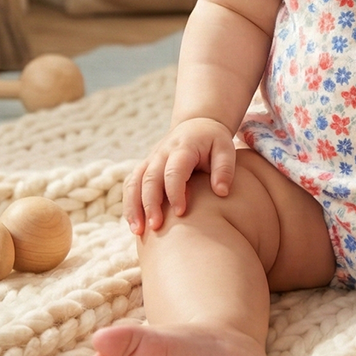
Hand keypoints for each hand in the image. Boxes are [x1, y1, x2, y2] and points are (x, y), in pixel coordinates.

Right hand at [123, 117, 236, 234]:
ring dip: (134, 206)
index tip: (180, 213)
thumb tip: (221, 192)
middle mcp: (162, 152)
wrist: (197, 124)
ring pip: (135, 182)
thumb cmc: (213, 141)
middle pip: (150, 178)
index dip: (175, 192)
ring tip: (138, 231)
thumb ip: (224, 168)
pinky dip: (130, 203)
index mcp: (183, 147)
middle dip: (150, 203)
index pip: (174, 170)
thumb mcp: (225, 148)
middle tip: (156, 227)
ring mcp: (151, 159)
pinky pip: (131, 184)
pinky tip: (135, 225)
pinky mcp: (145, 166)